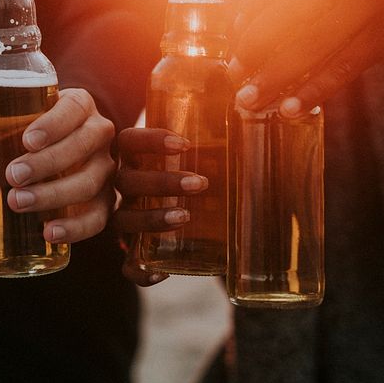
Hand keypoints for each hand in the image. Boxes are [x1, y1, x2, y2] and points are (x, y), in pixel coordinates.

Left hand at [0, 88, 116, 243]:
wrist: (57, 152)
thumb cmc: (24, 134)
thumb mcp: (1, 129)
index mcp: (76, 106)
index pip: (72, 108)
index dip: (53, 124)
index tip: (26, 140)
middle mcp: (97, 135)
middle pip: (81, 147)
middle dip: (46, 164)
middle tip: (11, 177)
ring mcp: (104, 170)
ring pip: (88, 184)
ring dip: (53, 196)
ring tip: (17, 203)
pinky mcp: (104, 202)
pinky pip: (97, 218)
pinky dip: (74, 228)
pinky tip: (48, 233)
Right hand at [113, 127, 206, 285]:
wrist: (195, 222)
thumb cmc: (200, 177)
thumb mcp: (205, 156)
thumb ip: (221, 139)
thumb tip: (259, 109)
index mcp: (136, 159)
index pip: (130, 141)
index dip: (151, 140)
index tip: (184, 144)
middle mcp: (124, 188)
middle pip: (128, 180)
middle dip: (161, 181)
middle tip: (200, 183)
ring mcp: (126, 220)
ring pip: (124, 220)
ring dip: (152, 218)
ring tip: (185, 217)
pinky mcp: (135, 252)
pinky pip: (128, 265)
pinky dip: (140, 270)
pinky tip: (160, 273)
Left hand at [227, 0, 383, 115]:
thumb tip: (240, 30)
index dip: (244, 14)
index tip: (230, 42)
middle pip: (285, 16)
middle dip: (252, 50)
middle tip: (232, 77)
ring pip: (309, 45)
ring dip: (274, 78)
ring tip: (250, 100)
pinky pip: (341, 68)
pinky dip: (312, 91)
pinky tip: (290, 110)